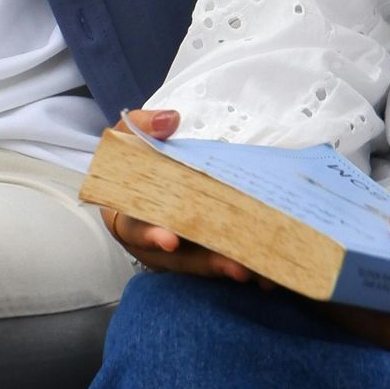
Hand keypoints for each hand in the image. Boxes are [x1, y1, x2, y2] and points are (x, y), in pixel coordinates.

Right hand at [98, 109, 255, 284]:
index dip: (152, 235)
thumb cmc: (131, 163)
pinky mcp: (194, 256)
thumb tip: (171, 120)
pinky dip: (234, 264)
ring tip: (255, 269)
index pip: (136, 230)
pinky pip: (213, 263)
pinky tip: (261, 268)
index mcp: (128, 217)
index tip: (171, 239)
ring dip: (226, 268)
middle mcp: (151, 244)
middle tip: (235, 265)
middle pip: (177, 259)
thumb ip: (144, 127)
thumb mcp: (128, 139)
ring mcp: (174, 256)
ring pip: (199, 266)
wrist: (133, 185)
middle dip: (206, 262)